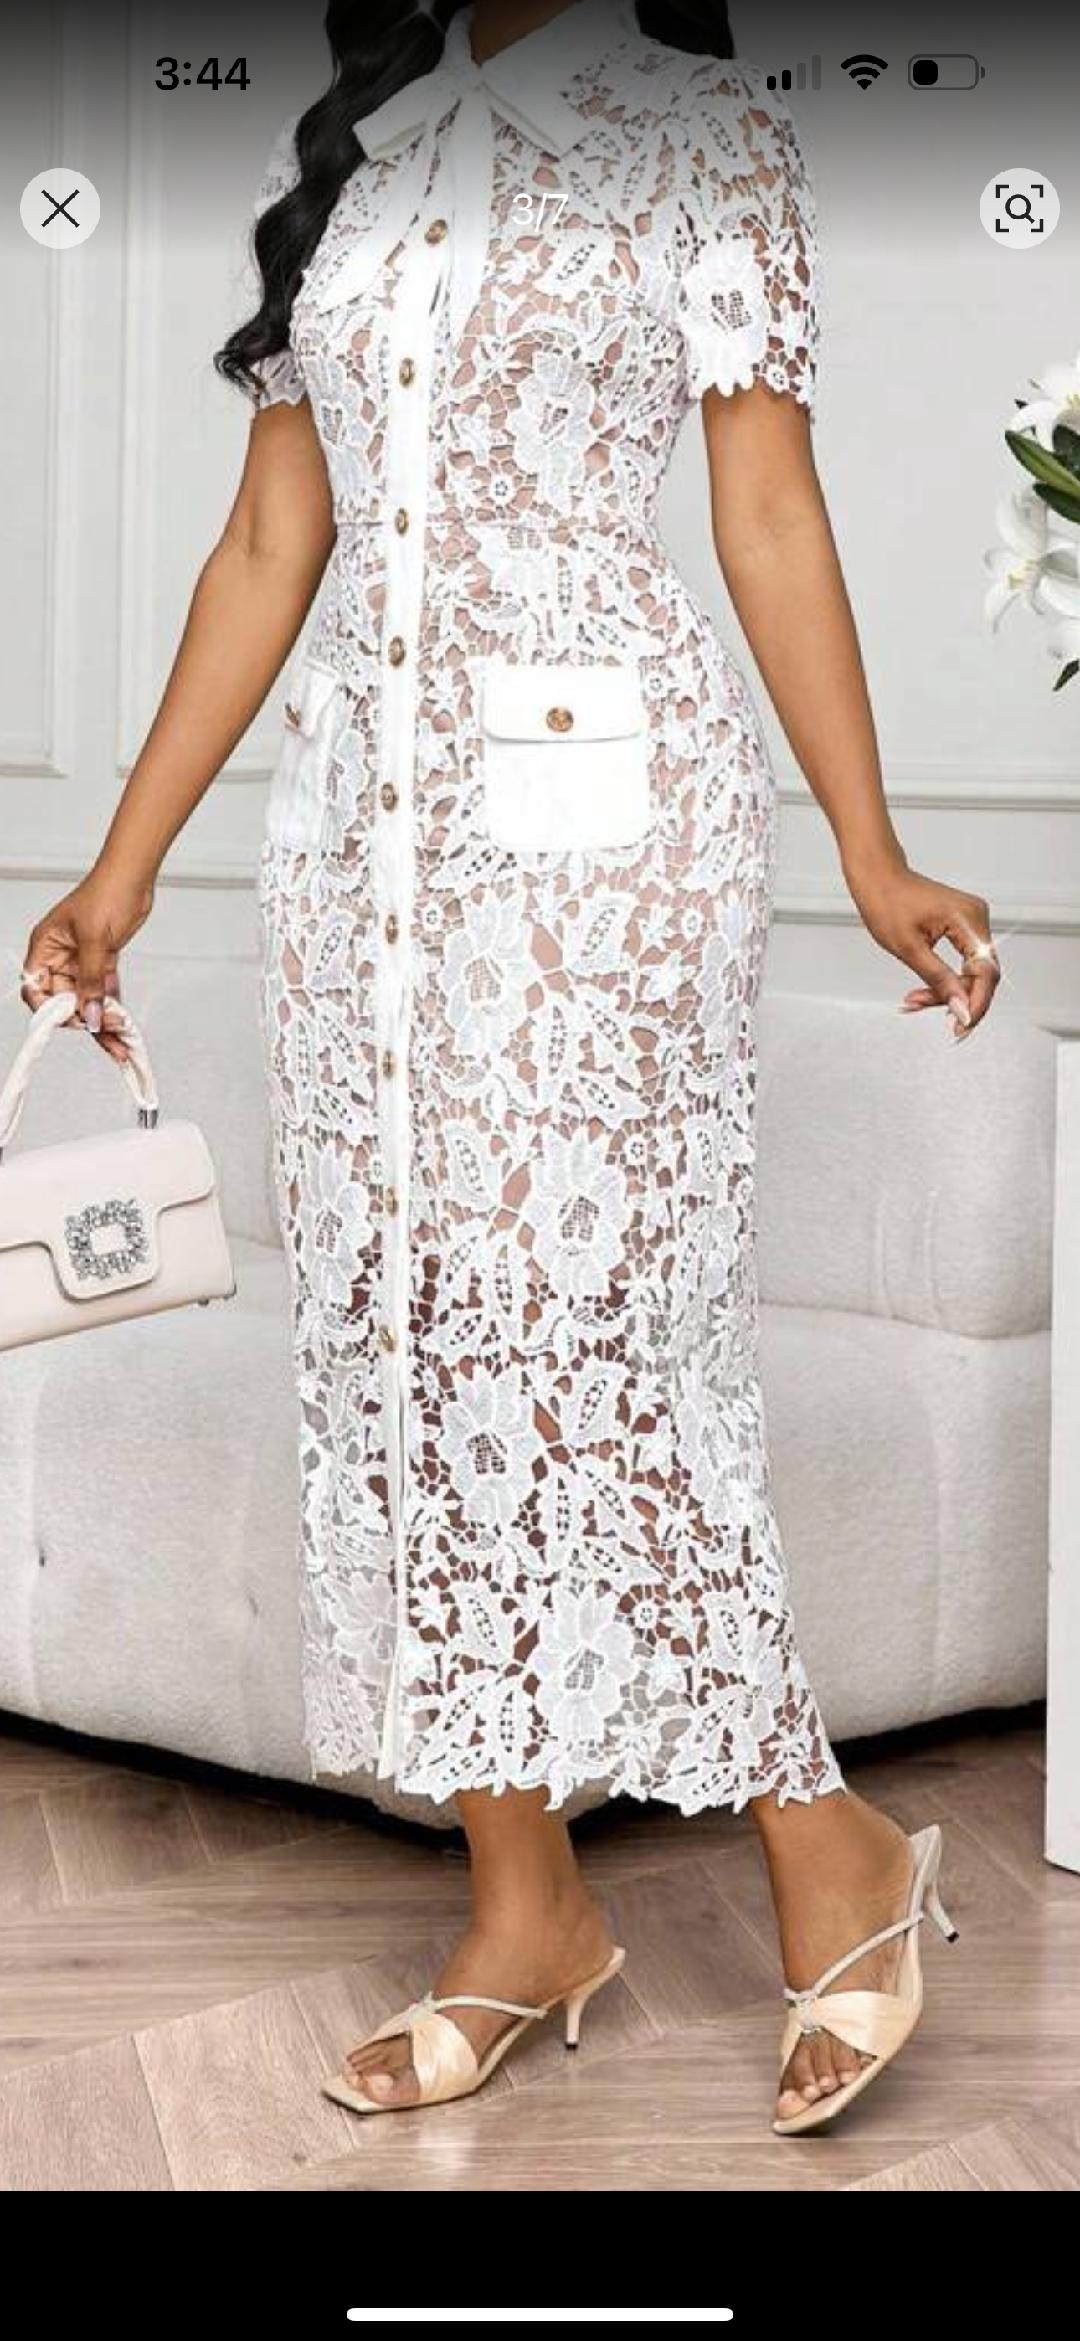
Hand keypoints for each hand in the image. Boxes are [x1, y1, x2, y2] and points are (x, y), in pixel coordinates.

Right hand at [20, 865, 154, 1063]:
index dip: (49, 1010)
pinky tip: (124, 1026)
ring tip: (120, 1042)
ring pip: (85, 1000)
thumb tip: (87, 1013)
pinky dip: (112, 1008)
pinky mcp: (102, 962)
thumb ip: (91, 980)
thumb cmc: (107, 892)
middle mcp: (59, 957)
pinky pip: (102, 992)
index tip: (71, 1022)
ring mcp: (81, 961)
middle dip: (84, 1019)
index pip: (35, 988)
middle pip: (63, 1000)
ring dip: (101, 1020)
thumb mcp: (96, 940)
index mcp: (45, 947)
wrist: (134, 876)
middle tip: (109, 1031)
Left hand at [843, 850, 998, 1037]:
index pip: (986, 973)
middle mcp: (977, 918)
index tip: (961, 1028)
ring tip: (912, 1001)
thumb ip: (938, 980)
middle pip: (980, 975)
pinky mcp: (963, 926)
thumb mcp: (908, 948)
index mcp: (968, 919)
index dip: (976, 1004)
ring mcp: (972, 921)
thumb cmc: (886, 903)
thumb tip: (961, 1010)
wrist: (877, 875)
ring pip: (970, 971)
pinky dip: (944, 978)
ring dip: (945, 991)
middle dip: (955, 998)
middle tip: (918, 1008)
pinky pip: (962, 961)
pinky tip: (921, 992)